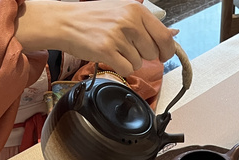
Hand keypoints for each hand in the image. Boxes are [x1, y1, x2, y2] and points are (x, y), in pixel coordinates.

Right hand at [15, 0, 176, 76]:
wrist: (65, 22)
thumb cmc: (94, 18)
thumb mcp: (123, 12)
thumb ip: (147, 25)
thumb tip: (173, 35)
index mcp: (137, 10)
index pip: (165, 37)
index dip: (167, 51)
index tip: (163, 55)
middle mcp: (129, 21)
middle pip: (153, 53)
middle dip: (143, 55)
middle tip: (126, 47)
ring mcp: (118, 37)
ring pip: (139, 63)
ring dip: (129, 61)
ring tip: (114, 48)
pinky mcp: (107, 51)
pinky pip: (127, 70)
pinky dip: (120, 67)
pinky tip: (110, 56)